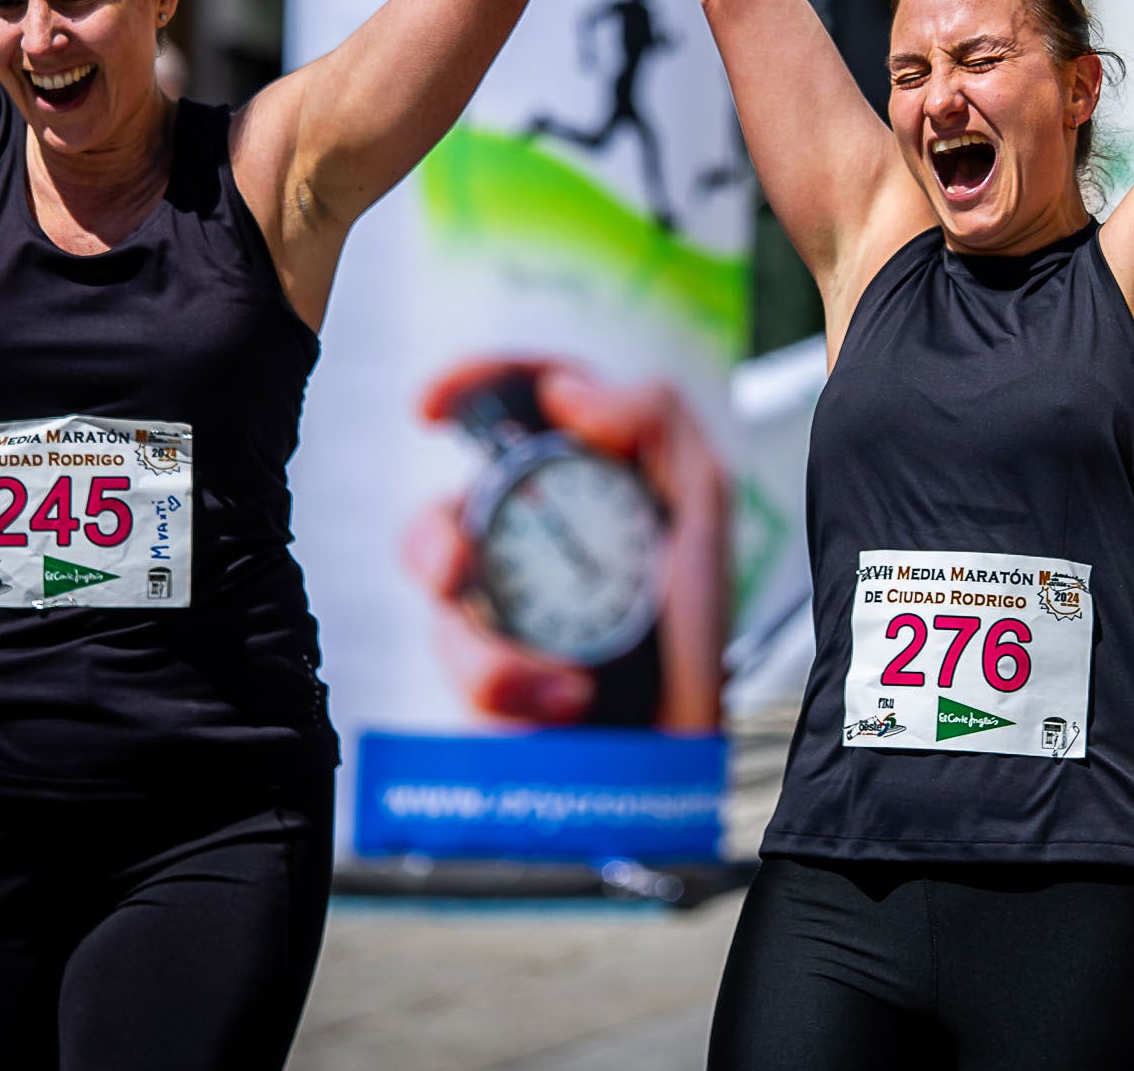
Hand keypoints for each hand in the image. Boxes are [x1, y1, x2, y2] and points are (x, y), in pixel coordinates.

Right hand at [404, 359, 727, 729]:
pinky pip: (460, 675)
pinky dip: (510, 688)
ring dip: (483, 648)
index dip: (471, 384)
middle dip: (433, 538)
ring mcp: (501, 612)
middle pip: (442, 509)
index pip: (516, 408)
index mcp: (581, 485)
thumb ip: (655, 423)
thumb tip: (568, 390)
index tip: (432, 408)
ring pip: (437, 605)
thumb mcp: (701, 509)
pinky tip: (565, 702)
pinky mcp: (485, 680)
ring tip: (558, 685)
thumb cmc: (696, 636)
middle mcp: (528, 541)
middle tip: (458, 570)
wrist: (686, 749)